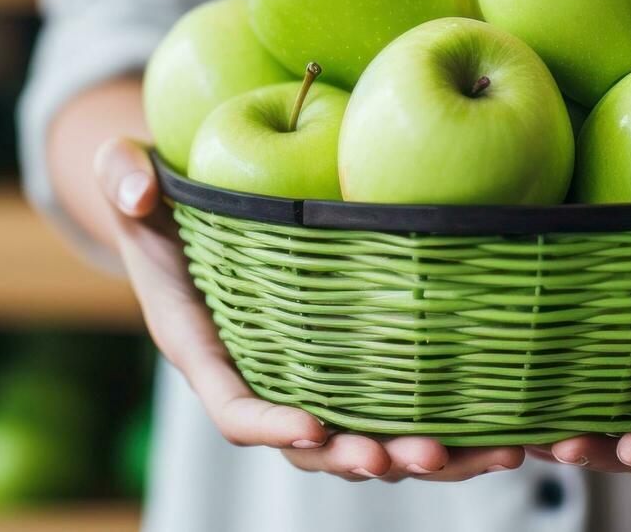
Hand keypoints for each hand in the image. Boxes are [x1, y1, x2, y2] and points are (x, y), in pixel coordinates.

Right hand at [93, 137, 523, 481]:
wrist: (190, 210)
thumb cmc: (159, 193)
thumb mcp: (127, 173)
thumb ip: (123, 176)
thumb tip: (136, 188)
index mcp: (203, 347)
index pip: (232, 405)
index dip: (268, 424)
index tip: (312, 426)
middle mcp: (256, 377)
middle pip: (310, 445)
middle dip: (359, 456)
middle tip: (411, 455)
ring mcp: (305, 376)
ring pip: (362, 438)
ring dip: (421, 455)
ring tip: (484, 454)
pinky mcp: (348, 364)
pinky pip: (395, 408)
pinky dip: (449, 426)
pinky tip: (507, 428)